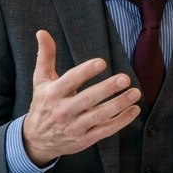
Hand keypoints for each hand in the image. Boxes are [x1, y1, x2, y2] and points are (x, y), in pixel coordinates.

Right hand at [22, 30, 141, 165]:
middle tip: (125, 78)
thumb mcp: (41, 80)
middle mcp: (63, 112)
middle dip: (107, 89)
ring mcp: (74, 127)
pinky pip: (105, 130)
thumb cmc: (43, 104)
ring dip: (118, 105)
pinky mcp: (84, 139)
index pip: (70, 81)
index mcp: (52, 94)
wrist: (37, 140)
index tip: (101, 63)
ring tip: (135, 92)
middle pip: (87, 99)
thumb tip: (42, 31)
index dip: (85, 72)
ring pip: (99, 116)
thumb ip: (45, 56)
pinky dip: (121, 121)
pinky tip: (134, 110)